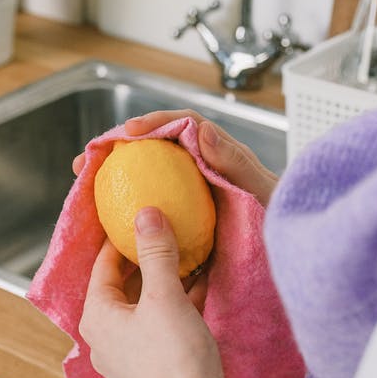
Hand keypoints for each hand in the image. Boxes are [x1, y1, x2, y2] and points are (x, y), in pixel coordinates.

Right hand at [73, 110, 278, 206]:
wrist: (291, 254)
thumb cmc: (284, 222)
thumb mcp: (266, 193)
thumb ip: (238, 163)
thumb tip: (204, 131)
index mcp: (223, 154)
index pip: (184, 126)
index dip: (154, 123)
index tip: (129, 133)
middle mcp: (204, 169)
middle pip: (155, 148)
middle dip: (118, 148)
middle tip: (88, 158)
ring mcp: (192, 193)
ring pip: (147, 176)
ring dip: (114, 176)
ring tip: (85, 182)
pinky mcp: (185, 218)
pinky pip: (151, 207)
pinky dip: (125, 207)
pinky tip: (104, 221)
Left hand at [81, 207, 267, 377]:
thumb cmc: (174, 365)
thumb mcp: (165, 297)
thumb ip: (156, 252)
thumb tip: (145, 214)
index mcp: (98, 317)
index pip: (102, 265)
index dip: (120, 236)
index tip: (138, 213)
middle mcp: (109, 335)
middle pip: (125, 283)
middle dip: (148, 255)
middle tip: (167, 227)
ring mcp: (134, 351)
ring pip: (148, 302)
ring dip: (168, 277)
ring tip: (189, 249)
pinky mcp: (159, 362)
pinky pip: (165, 320)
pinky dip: (181, 300)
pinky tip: (204, 281)